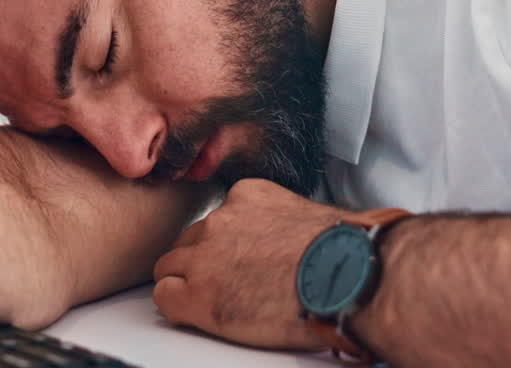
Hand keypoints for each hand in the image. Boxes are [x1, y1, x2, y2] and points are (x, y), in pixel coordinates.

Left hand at [152, 178, 346, 349]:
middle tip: (229, 282)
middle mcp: (220, 220)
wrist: (345, 276)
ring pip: (171, 266)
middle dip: (204, 260)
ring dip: (189, 282)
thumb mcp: (307, 214)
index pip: (219, 216)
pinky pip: (165, 296)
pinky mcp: (197, 295)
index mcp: (247, 196)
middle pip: (191, 240)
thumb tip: (283, 241)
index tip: (241, 257)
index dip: (227, 242)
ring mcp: (204, 256)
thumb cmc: (340, 251)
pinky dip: (179, 306)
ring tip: (220, 300)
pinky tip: (203, 313)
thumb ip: (280, 220)